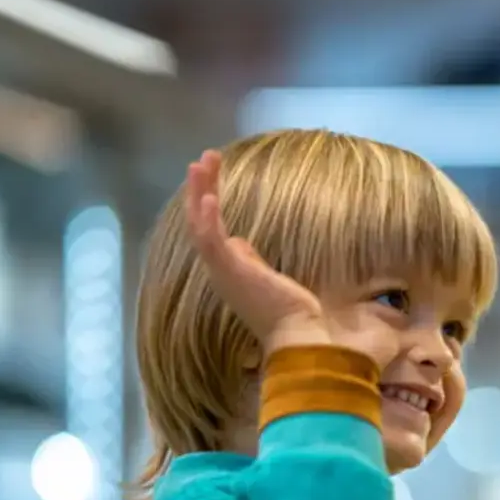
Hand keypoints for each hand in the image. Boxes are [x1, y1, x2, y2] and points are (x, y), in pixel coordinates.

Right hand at [182, 150, 394, 364]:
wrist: (300, 339)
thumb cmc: (292, 314)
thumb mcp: (269, 279)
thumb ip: (252, 261)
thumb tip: (240, 243)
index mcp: (229, 272)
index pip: (211, 232)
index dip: (206, 205)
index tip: (210, 183)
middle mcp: (220, 271)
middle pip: (199, 223)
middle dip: (199, 189)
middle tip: (203, 160)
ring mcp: (223, 271)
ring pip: (200, 225)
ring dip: (199, 192)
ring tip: (200, 163)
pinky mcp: (230, 271)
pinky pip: (210, 240)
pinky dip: (207, 217)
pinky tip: (207, 196)